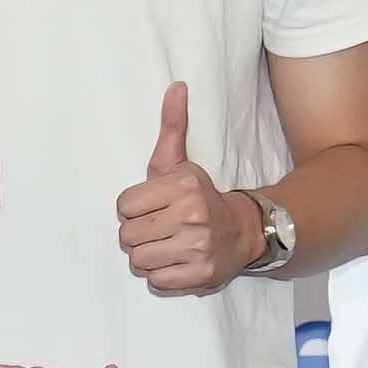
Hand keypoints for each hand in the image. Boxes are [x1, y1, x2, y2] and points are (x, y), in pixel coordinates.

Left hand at [114, 80, 258, 295]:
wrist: (243, 231)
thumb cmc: (199, 197)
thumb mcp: (181, 162)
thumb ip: (172, 126)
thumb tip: (176, 86)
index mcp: (182, 186)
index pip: (124, 206)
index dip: (134, 209)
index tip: (152, 208)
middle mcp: (192, 216)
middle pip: (127, 236)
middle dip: (138, 235)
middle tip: (159, 229)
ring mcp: (198, 247)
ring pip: (139, 260)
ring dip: (147, 257)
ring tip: (166, 246)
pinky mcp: (201, 275)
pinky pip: (157, 281)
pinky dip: (162, 276)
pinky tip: (175, 262)